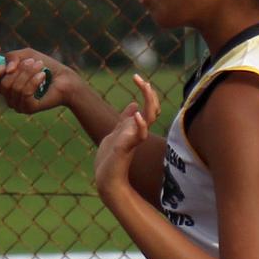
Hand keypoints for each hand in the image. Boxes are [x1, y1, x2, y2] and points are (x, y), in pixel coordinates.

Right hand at [0, 48, 76, 113]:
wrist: (66, 79)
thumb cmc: (46, 67)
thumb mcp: (27, 55)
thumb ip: (12, 57)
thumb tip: (7, 70)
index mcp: (5, 85)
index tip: (4, 66)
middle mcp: (9, 97)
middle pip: (4, 83)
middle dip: (20, 69)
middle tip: (34, 62)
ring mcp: (18, 105)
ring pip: (14, 88)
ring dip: (29, 73)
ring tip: (41, 67)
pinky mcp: (28, 108)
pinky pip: (25, 94)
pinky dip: (34, 81)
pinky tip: (43, 76)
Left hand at [94, 74, 159, 197]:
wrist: (106, 181)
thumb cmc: (111, 160)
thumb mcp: (116, 134)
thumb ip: (125, 121)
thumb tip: (133, 105)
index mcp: (135, 129)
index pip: (148, 107)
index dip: (146, 92)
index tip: (137, 77)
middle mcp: (137, 133)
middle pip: (152, 110)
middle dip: (149, 94)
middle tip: (141, 79)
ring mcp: (133, 141)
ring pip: (148, 119)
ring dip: (149, 102)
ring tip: (146, 87)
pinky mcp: (125, 149)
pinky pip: (137, 136)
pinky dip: (139, 125)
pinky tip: (137, 114)